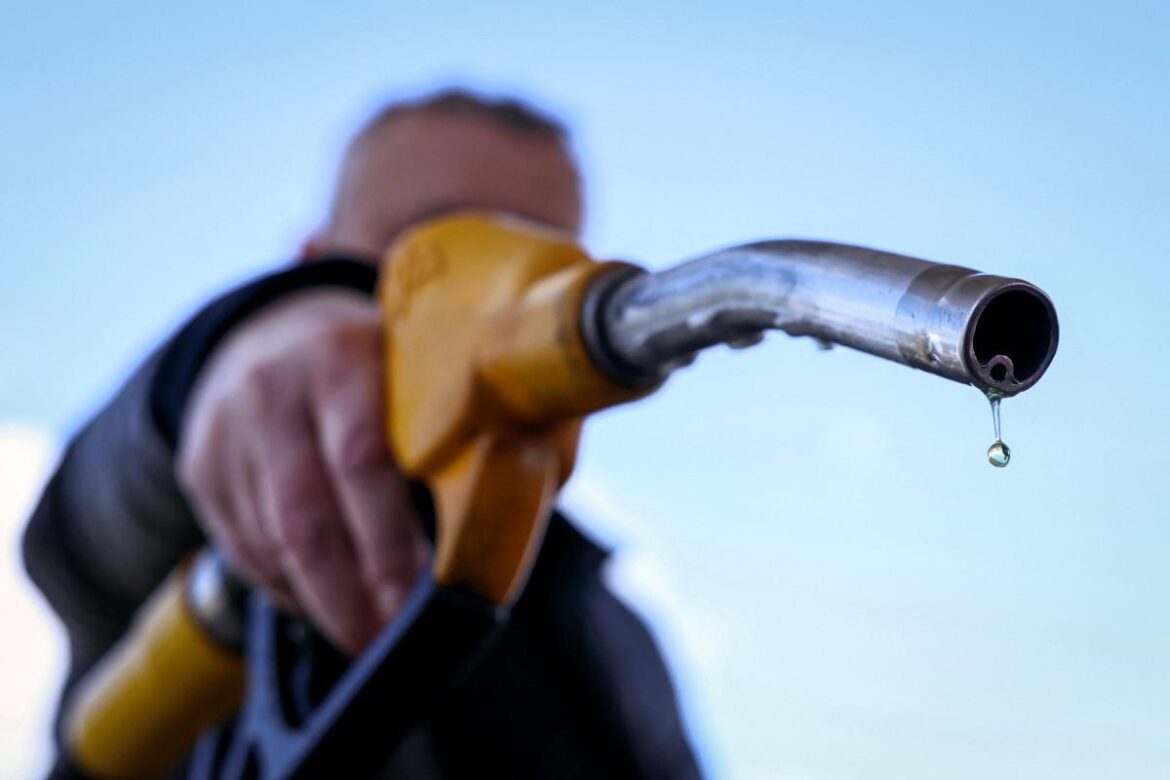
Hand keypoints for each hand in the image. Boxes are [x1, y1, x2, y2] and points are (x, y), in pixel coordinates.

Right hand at [177, 290, 429, 654]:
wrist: (268, 327)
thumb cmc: (372, 362)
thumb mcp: (415, 361)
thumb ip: (461, 417)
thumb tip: (531, 488)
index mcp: (343, 359)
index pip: (363, 461)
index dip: (392, 541)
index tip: (429, 594)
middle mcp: (274, 392)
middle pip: (308, 518)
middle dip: (353, 596)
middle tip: (391, 642)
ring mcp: (227, 432)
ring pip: (269, 543)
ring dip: (321, 603)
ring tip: (364, 636)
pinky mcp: (199, 467)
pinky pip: (241, 548)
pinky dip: (285, 589)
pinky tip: (322, 606)